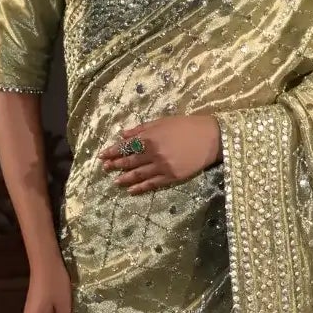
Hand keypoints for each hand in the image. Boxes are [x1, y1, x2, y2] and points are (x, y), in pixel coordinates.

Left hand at [100, 114, 221, 192]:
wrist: (211, 138)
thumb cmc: (186, 126)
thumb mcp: (162, 122)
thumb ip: (141, 129)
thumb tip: (122, 134)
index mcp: (149, 138)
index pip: (125, 146)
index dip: (112, 151)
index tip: (102, 156)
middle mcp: (153, 153)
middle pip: (129, 161)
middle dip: (115, 165)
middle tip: (105, 169)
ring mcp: (162, 166)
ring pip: (138, 174)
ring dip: (125, 178)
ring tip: (115, 182)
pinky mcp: (172, 177)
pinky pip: (152, 184)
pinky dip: (140, 188)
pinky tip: (131, 190)